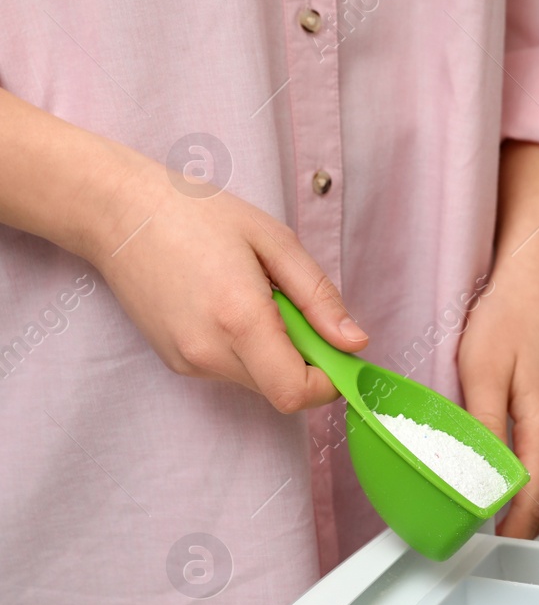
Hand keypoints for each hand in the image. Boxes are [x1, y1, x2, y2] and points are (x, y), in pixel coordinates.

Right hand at [90, 158, 367, 411]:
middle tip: (293, 307)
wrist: (118, 211)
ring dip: (276, 353)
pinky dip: (248, 349)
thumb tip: (355, 342)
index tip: (339, 349)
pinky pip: (232, 370)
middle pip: (281, 391)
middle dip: (306, 361)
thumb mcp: (275, 242)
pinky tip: (231, 306)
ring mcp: (187, 361)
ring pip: (258, 382)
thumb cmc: (196, 214)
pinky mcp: (175, 360)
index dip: (329, 380)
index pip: (296, 393)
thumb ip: (319, 299)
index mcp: (239, 320)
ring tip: (256, 299)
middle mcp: (209, 351)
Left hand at [459, 141, 538, 537]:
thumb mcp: (482, 375)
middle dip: (511, 527)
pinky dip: (527, 483)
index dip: (504, 532)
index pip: (532, 502)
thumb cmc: (511, 318)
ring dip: (519, 506)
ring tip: (477, 514)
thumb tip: (477, 481)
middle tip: (466, 536)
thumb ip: (482, 434)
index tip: (473, 544)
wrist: (536, 284)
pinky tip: (498, 480)